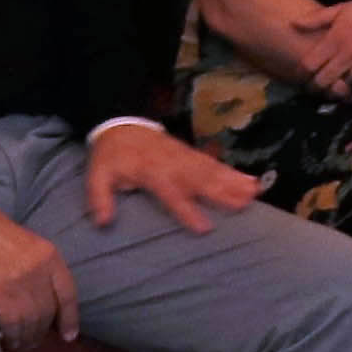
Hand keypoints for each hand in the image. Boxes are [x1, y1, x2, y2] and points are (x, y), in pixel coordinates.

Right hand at [0, 207, 80, 346]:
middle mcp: (38, 272)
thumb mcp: (31, 244)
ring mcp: (19, 285)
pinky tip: (10, 341)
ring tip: (22, 344)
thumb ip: (44, 270)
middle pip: (48, 313)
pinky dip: (12, 337)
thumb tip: (48, 302)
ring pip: (31, 324)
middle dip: (42, 332)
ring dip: (27, 339)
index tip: (68, 335)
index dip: (70, 319)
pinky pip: (12, 326)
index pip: (68, 294)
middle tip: (35, 340)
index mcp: (49, 256)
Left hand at [84, 121, 255, 233]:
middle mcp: (173, 164)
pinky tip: (251, 181)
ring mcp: (185, 157)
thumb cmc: (111, 156)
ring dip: (234, 182)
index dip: (187, 210)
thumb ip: (99, 198)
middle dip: (222, 193)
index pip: (171, 193)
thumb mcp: (97, 175)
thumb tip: (102, 222)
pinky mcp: (192, 154)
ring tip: (254, 193)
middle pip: (200, 180)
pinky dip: (233, 172)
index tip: (206, 228)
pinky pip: (214, 164)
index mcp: (151, 172)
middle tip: (244, 205)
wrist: (121, 123)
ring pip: (212, 170)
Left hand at [302, 0, 351, 101]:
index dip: (303, 72)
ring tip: (334, 90)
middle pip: (322, 81)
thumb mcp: (345, 9)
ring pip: (341, 90)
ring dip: (336, 92)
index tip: (304, 75)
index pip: (309, 64)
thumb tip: (293, 24)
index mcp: (337, 38)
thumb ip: (317, 18)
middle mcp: (349, 55)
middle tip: (316, 87)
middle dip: (316, 86)